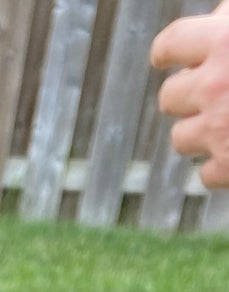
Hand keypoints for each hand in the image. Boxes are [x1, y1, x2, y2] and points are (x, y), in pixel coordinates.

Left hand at [152, 0, 228, 188]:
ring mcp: (220, 129)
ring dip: (199, 132)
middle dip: (187, 96)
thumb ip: (228, 22)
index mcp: (225, 40)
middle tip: (213, 94)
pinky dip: (222, 168)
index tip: (166, 58)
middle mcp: (216, 84)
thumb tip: (213, 20)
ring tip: (227, 125)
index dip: (168, 52)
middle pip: (170, 96)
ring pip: (181, 138)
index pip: (172, 43)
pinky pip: (207, 175)